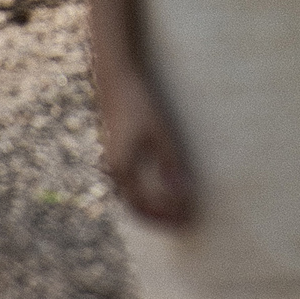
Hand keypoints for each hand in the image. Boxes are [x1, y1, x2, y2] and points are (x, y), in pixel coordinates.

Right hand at [96, 67, 194, 226]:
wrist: (117, 77)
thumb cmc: (140, 102)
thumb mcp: (159, 131)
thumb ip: (169, 162)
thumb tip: (181, 194)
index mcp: (122, 169)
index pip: (141, 206)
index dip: (163, 217)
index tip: (185, 220)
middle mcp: (115, 169)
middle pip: (135, 205)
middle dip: (158, 216)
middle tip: (184, 221)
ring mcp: (115, 159)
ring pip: (132, 193)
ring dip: (153, 204)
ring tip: (177, 207)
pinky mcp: (120, 149)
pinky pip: (132, 180)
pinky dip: (147, 190)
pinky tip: (163, 185)